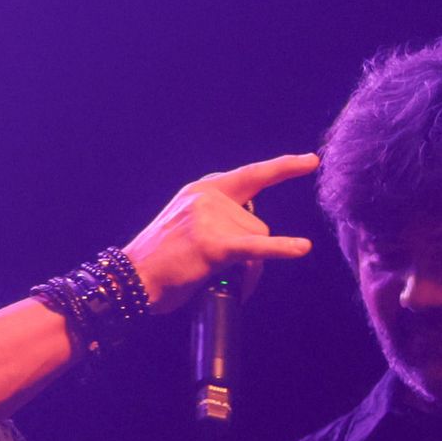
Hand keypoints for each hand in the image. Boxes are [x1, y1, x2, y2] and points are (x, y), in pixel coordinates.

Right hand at [123, 153, 316, 310]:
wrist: (132, 279)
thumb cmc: (162, 261)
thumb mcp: (188, 225)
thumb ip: (219, 220)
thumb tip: (258, 244)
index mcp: (202, 190)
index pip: (250, 175)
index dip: (282, 168)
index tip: (309, 161)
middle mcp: (207, 197)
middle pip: (256, 223)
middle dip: (248, 250)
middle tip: (220, 270)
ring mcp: (210, 218)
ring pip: (256, 242)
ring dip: (246, 267)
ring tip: (215, 278)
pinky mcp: (213, 244)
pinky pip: (256, 248)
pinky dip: (281, 249)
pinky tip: (302, 248)